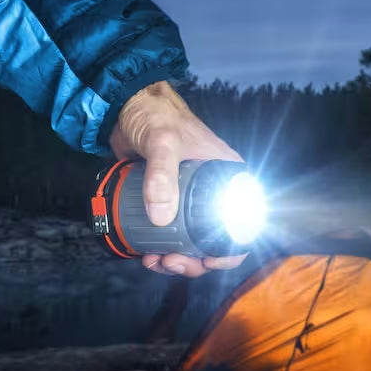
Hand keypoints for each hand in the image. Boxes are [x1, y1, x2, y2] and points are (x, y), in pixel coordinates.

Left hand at [109, 80, 247, 277]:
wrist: (126, 108)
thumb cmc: (155, 115)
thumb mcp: (163, 141)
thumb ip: (162, 173)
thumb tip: (161, 217)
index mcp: (227, 176)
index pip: (244, 222)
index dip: (232, 250)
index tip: (209, 261)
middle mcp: (212, 190)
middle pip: (215, 239)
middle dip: (196, 260)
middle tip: (173, 263)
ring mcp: (188, 198)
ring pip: (191, 241)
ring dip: (177, 259)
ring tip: (157, 262)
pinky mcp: (166, 201)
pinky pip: (168, 233)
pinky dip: (161, 248)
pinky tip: (147, 254)